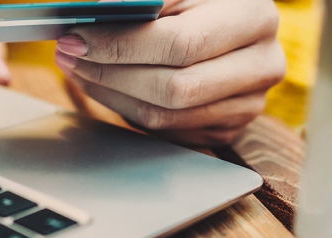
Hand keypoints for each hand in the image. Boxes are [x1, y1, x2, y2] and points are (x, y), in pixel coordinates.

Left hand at [55, 0, 284, 145]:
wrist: (222, 18)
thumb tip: (99, 11)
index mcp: (254, 15)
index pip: (180, 43)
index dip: (121, 43)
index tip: (76, 35)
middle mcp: (263, 62)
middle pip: (174, 87)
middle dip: (110, 71)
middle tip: (68, 54)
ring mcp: (249, 102)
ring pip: (165, 115)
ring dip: (110, 92)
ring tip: (77, 67)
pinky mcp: (227, 127)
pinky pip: (166, 131)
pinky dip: (125, 108)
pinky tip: (103, 82)